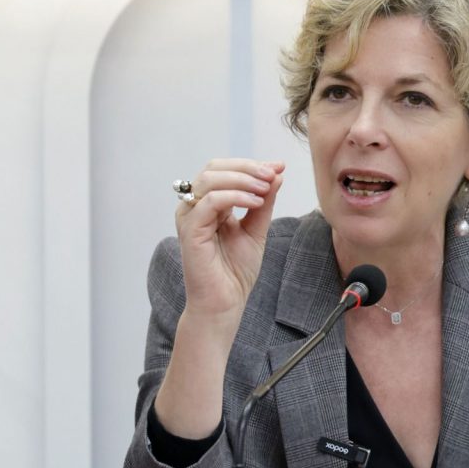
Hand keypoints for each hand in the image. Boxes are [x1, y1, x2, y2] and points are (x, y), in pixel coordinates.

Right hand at [175, 159, 284, 318]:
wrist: (226, 302)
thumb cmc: (236, 271)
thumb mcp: (257, 229)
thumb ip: (264, 202)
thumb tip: (277, 173)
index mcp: (208, 205)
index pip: (225, 171)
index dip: (251, 165)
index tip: (279, 167)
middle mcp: (195, 207)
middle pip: (214, 168)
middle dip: (247, 168)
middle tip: (272, 174)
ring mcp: (190, 217)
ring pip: (210, 180)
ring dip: (243, 179)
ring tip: (266, 188)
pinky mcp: (190, 230)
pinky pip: (211, 202)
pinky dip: (236, 196)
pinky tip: (256, 202)